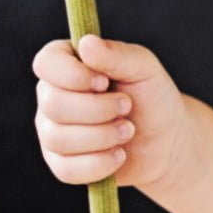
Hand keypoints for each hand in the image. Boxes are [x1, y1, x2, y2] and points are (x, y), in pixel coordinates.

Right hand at [33, 34, 189, 192]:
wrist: (166, 140)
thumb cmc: (153, 96)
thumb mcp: (144, 68)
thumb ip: (117, 54)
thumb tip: (86, 43)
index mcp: (67, 64)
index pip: (46, 63)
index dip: (73, 75)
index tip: (104, 82)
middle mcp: (52, 96)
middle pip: (53, 104)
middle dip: (98, 109)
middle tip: (127, 107)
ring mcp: (52, 131)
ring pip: (58, 138)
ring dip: (103, 136)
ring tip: (127, 130)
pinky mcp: (61, 163)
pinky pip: (67, 169)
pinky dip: (100, 163)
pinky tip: (119, 154)